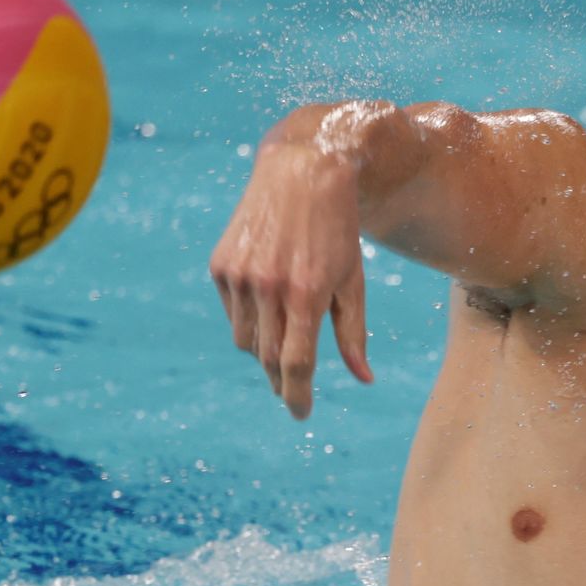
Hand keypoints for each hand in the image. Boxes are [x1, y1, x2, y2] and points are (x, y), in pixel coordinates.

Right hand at [207, 141, 375, 418]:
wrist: (302, 170)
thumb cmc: (337, 231)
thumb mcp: (354, 280)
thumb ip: (354, 333)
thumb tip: (364, 379)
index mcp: (306, 295)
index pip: (296, 365)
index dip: (297, 396)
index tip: (300, 414)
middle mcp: (268, 287)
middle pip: (268, 359)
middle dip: (282, 378)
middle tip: (294, 386)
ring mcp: (240, 276)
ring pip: (246, 340)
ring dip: (264, 347)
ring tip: (285, 326)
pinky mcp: (221, 265)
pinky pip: (232, 312)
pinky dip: (248, 317)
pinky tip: (268, 295)